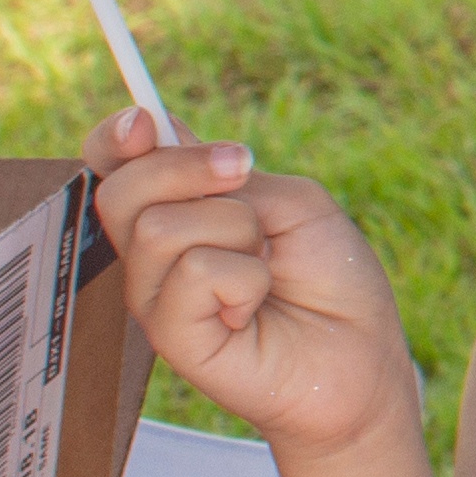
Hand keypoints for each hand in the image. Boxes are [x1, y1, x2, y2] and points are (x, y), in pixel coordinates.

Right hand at [86, 106, 421, 466]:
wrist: (362, 354)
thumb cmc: (330, 276)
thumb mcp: (287, 201)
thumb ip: (221, 170)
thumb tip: (155, 129)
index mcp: (177, 210)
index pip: (113, 164)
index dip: (115, 137)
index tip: (144, 122)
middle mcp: (153, 253)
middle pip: (121, 189)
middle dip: (190, 170)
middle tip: (244, 181)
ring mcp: (156, 297)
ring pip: (159, 227)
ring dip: (237, 232)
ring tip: (263, 268)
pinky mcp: (170, 337)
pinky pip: (193, 271)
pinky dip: (245, 278)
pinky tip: (254, 309)